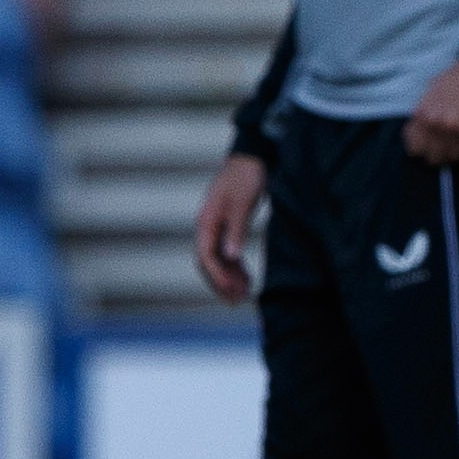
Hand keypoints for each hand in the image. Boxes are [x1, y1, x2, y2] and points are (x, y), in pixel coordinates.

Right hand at [193, 154, 268, 303]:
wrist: (252, 157)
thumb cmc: (246, 176)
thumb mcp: (243, 202)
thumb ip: (236, 229)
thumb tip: (230, 256)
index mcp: (207, 221)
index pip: (206, 255)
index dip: (216, 275)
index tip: (231, 290)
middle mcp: (208, 227)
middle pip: (209, 262)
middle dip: (221, 282)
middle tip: (237, 301)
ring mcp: (217, 228)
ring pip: (219, 260)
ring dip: (229, 278)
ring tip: (244, 295)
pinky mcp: (229, 227)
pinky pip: (228, 253)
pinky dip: (236, 267)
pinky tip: (247, 279)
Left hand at [404, 61, 458, 165]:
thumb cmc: (456, 79)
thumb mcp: (430, 92)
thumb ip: (424, 113)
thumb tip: (420, 131)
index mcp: (422, 115)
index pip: (414, 147)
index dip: (421, 148)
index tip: (428, 147)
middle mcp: (436, 125)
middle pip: (433, 157)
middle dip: (438, 155)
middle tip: (445, 149)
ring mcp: (455, 130)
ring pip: (453, 157)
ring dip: (456, 153)